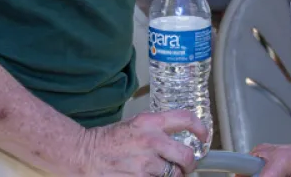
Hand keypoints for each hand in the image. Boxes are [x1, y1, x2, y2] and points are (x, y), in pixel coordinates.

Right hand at [79, 110, 207, 175]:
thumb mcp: (133, 125)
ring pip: (174, 175)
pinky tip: (147, 176)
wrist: (85, 155)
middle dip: (189, 164)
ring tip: (157, 173)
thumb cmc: (108, 141)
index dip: (201, 129)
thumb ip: (156, 130)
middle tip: (184, 166)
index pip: (185, 119)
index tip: (204, 136)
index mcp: (149, 122)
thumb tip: (176, 139)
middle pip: (186, 156)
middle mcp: (151, 141)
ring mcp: (146, 164)